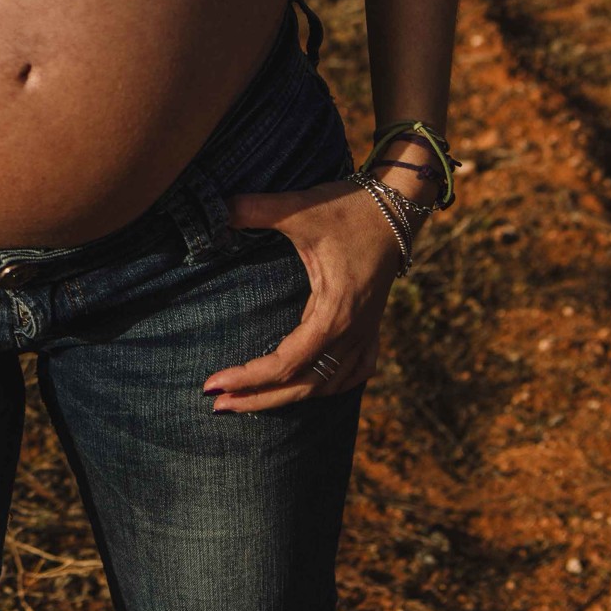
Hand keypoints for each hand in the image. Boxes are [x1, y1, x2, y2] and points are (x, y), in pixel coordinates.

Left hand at [200, 180, 409, 411]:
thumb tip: (216, 208)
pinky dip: (327, 388)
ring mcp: (366, 333)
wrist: (399, 205)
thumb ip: (254, 209)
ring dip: (287, 397)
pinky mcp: (370, 327)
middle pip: (304, 385)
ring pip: (326, 385)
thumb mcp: (299, 208)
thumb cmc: (349, 209)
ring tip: (245, 402)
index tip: (211, 384)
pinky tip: (307, 390)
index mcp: (336, 312)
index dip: (249, 377)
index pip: (287, 363)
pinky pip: (352, 373)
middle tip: (217, 405)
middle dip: (259, 399)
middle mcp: (353, 332)